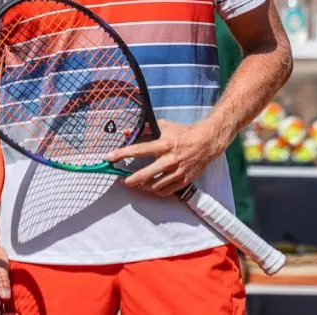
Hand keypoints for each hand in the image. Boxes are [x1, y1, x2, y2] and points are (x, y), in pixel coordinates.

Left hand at [105, 119, 228, 196]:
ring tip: (136, 184)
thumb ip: (144, 129)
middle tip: (123, 181)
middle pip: (145, 174)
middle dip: (131, 180)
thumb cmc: (183, 133)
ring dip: (143, 187)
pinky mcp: (184, 180)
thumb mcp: (163, 126)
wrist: (207, 142)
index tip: (109, 158)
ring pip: (155, 186)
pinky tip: (151, 188)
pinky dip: (156, 191)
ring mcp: (177, 172)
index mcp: (163, 145)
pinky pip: (166, 191)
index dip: (122, 154)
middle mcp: (170, 160)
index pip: (138, 150)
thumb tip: (126, 132)